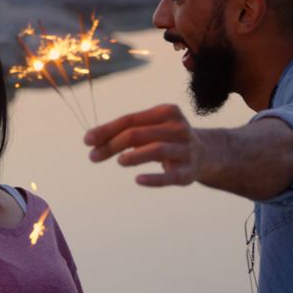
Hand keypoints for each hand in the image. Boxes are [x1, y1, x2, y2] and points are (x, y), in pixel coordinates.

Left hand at [83, 103, 207, 186]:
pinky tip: (137, 180)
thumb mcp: (149, 128)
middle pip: (138, 134)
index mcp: (166, 112)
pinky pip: (170, 176)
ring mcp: (185, 150)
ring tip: (119, 161)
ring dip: (134, 156)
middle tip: (93, 156)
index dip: (106, 130)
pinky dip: (154, 178)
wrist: (206, 154)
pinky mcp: (188, 172)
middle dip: (113, 144)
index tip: (87, 140)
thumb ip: (123, 132)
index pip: (130, 120)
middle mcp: (177, 128)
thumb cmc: (166, 138)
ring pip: (156, 150)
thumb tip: (91, 139)